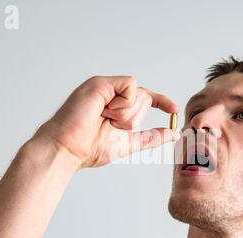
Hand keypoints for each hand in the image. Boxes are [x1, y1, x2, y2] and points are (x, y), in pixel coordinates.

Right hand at [34, 76, 179, 167]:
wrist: (68, 150)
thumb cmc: (90, 148)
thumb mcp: (129, 143)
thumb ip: (151, 137)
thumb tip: (174, 133)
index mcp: (116, 106)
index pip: (146, 98)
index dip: (162, 102)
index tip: (174, 110)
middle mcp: (111, 94)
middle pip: (145, 98)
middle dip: (135, 119)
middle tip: (111, 126)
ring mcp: (106, 87)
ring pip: (139, 94)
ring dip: (127, 115)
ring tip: (104, 120)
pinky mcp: (101, 83)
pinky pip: (131, 86)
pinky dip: (124, 104)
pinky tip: (106, 111)